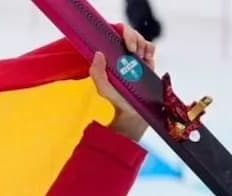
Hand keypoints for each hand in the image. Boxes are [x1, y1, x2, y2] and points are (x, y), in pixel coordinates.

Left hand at [90, 24, 155, 140]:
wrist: (134, 111)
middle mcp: (121, 56)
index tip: (124, 43)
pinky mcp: (147, 62)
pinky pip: (150, 48)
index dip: (120, 33)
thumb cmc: (117, 100)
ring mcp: (134, 58)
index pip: (113, 36)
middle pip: (129, 34)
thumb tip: (98, 53)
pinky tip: (146, 58)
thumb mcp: (103, 88)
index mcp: (109, 58)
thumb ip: (97, 73)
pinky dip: (149, 49)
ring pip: (140, 40)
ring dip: (141, 44)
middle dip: (133, 38)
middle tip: (133, 51)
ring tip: (139, 57)